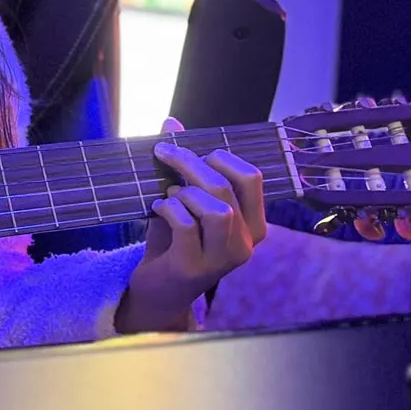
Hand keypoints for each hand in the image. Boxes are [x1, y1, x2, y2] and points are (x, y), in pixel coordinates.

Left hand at [114, 117, 267, 333]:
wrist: (158, 288)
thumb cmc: (176, 241)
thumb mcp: (183, 200)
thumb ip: (183, 164)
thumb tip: (171, 121)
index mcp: (252, 223)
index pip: (252, 178)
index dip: (222, 157)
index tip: (193, 150)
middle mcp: (245, 244)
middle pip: (226, 189)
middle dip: (192, 164)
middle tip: (164, 154)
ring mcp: (222, 260)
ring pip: (216, 210)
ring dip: (184, 193)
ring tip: (168, 194)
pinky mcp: (194, 268)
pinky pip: (185, 226)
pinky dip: (168, 210)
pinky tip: (157, 209)